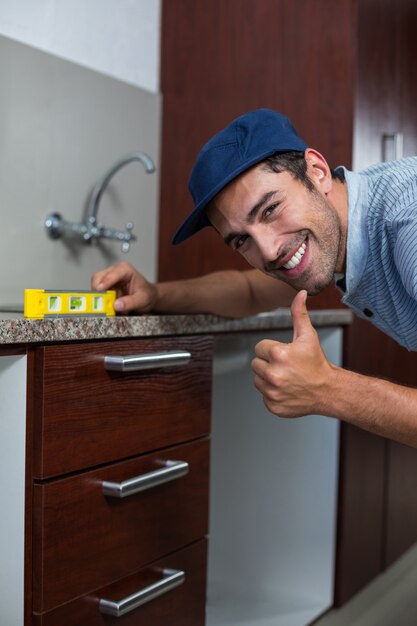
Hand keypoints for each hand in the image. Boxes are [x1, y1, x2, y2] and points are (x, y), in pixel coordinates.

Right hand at [91, 262, 157, 312]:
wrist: (149, 297)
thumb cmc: (147, 294)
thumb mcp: (142, 300)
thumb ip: (130, 302)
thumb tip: (116, 305)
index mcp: (126, 269)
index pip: (112, 274)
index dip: (105, 281)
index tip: (100, 289)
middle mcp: (115, 271)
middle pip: (98, 277)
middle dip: (98, 290)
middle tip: (102, 302)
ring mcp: (109, 279)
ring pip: (96, 285)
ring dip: (99, 296)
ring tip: (110, 305)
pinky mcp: (106, 287)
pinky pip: (98, 293)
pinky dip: (101, 300)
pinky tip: (110, 305)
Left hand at [251, 290, 334, 417]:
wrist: (328, 390)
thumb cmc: (317, 362)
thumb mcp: (308, 336)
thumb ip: (299, 313)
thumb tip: (301, 294)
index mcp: (278, 354)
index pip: (259, 348)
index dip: (272, 350)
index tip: (285, 354)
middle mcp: (273, 374)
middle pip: (255, 364)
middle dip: (268, 364)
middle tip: (287, 366)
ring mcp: (272, 392)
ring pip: (257, 380)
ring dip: (268, 379)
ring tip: (287, 377)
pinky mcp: (273, 405)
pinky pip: (264, 396)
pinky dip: (273, 394)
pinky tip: (287, 390)